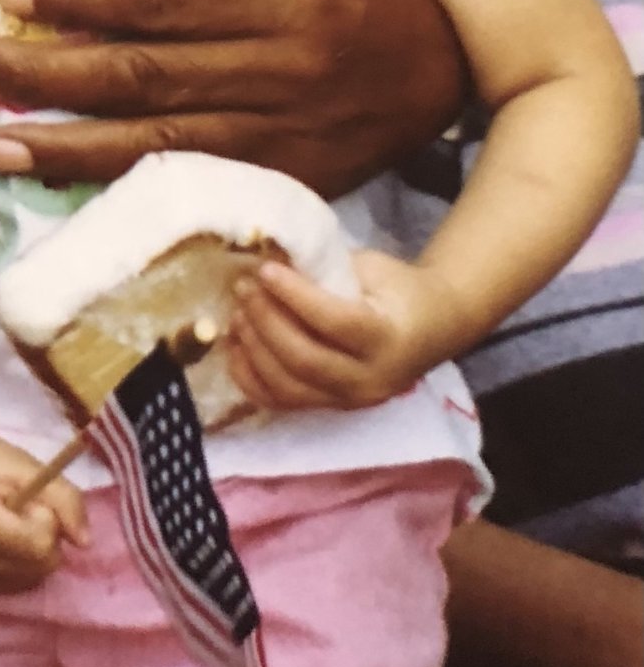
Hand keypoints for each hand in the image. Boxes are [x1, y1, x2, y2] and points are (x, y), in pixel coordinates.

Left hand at [0, 0, 465, 195]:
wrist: (449, 64)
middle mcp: (285, 65)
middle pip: (147, 72)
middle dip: (47, 71)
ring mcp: (287, 134)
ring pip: (160, 143)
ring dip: (67, 147)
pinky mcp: (289, 182)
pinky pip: (194, 185)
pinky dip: (125, 185)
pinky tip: (67, 185)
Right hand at [0, 418, 87, 594]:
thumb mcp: (24, 466)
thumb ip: (64, 499)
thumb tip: (87, 543)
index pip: (39, 548)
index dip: (46, 520)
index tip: (29, 498)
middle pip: (38, 569)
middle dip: (42, 538)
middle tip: (21, 506)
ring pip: (28, 582)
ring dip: (32, 554)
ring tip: (8, 520)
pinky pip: (9, 586)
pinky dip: (17, 565)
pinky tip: (1, 537)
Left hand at [225, 249, 456, 410]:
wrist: (431, 328)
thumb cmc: (397, 290)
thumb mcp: (371, 269)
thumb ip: (325, 269)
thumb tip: (269, 257)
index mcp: (388, 337)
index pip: (336, 322)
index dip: (295, 296)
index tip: (265, 269)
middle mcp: (371, 379)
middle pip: (306, 361)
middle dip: (266, 322)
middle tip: (244, 288)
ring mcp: (350, 401)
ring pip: (290, 388)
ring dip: (254, 350)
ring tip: (236, 313)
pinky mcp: (331, 409)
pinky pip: (282, 403)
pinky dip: (250, 378)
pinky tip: (235, 348)